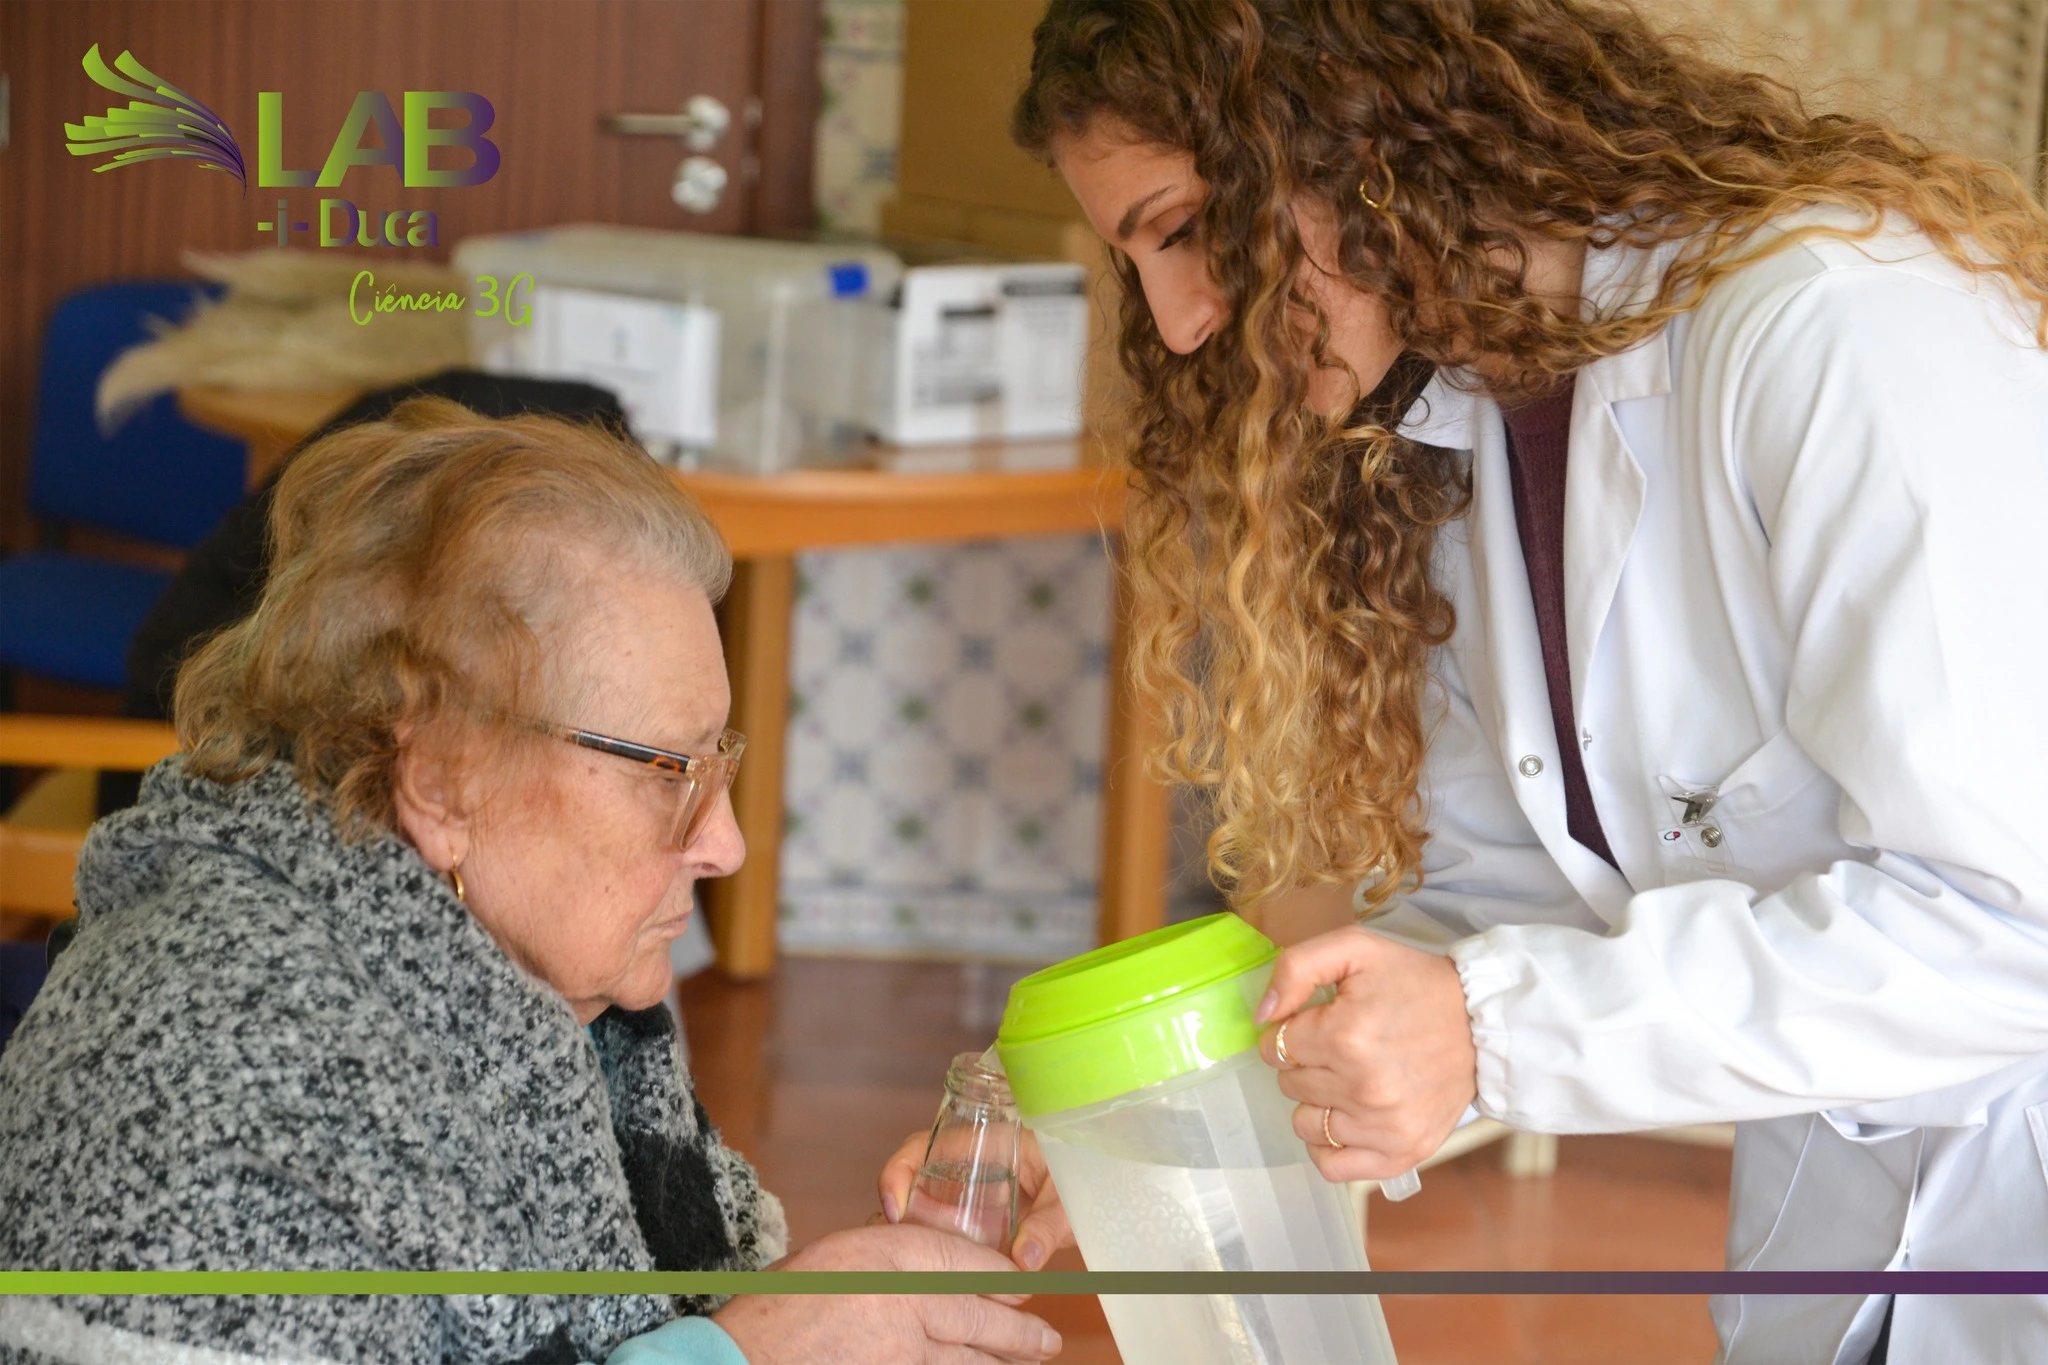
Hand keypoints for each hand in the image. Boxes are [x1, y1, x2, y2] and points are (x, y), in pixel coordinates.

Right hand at [714, 1224, 1061, 1363]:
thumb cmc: (782, 1304)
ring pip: (972, 1361)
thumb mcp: (840, 1254)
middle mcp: (910, 1303)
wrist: (748, 1357)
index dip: (1005, 1279)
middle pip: (986, 1319)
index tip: (1023, 1286)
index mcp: (894, 1257)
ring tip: (1031, 1360)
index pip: (971, 1264)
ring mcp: (906, 1354)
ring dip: (1004, 1363)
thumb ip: (890, 1254)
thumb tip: (932, 1261)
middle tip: (1048, 1339)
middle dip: (1024, 1332)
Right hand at [879, 1127, 1072, 1270]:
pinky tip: (935, 1275)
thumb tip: (1024, 1261)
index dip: (898, 1171)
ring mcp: (970, 1189)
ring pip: (924, 1204)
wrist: (1105, 1180)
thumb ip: (1048, 1227)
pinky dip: (935, 1247)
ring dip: (914, 1231)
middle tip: (895, 1245)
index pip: (923, 1144)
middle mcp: (969, 1162)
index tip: (895, 1208)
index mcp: (985, 1142)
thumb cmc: (1089, 1169)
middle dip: (897, 1208)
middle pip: (913, 1176)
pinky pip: (945, 1226)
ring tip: (910, 1266)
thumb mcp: (1068, 1198)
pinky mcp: (978, 1214)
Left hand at [1255, 926, 1477, 1182]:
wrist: (1482, 1022)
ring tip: (1349, 1080)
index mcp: (1345, 1036)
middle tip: (1341, 1047)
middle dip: (1305, 1064)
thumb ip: (1296, 969)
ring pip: (1305, 1125)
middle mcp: (1362, 1088)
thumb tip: (1262, 1016)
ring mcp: (1383, 1128)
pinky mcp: (1401, 1154)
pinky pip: (1332, 1166)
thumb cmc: (1415, 983)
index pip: (1275, 1048)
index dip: (1290, 1032)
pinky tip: (1347, 1119)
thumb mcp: (1355, 949)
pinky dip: (1330, 1146)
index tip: (1317, 1024)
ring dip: (1318, 1103)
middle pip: (1289, 1085)